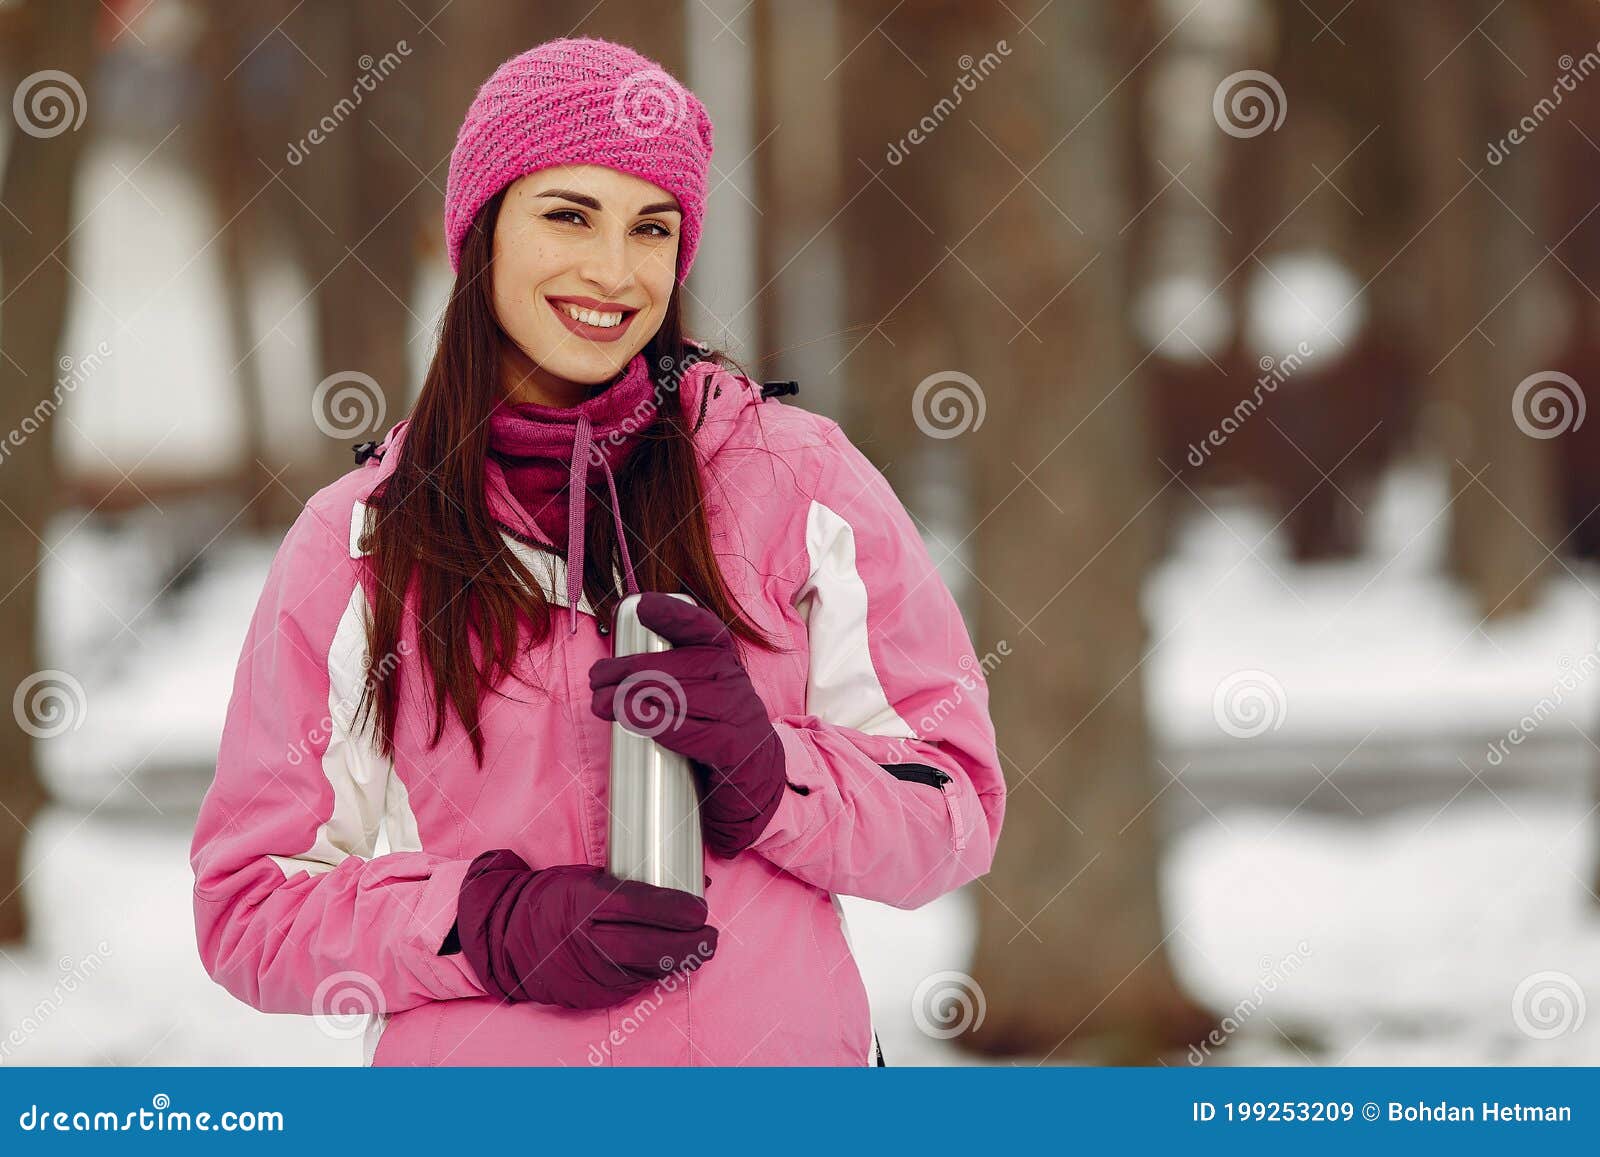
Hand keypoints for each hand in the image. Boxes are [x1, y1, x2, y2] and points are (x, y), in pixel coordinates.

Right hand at [455, 850, 716, 1007]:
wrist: (505, 940)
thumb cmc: (551, 899)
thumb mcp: (589, 877)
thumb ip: (633, 884)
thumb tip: (686, 882)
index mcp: (589, 902)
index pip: (648, 907)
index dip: (682, 909)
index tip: (701, 907)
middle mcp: (591, 940)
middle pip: (657, 946)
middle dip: (693, 942)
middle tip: (711, 935)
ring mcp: (592, 972)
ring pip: (651, 970)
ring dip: (681, 960)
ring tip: (698, 948)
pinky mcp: (593, 994)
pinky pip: (634, 984)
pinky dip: (654, 973)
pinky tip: (666, 963)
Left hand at [588, 592, 787, 856]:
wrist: (755, 787)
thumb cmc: (713, 739)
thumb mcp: (696, 700)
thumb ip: (666, 680)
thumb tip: (610, 669)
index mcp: (725, 664)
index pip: (704, 629)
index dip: (674, 615)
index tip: (643, 607)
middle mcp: (736, 683)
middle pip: (681, 664)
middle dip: (631, 667)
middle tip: (596, 678)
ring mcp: (739, 716)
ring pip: (681, 695)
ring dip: (633, 696)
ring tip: (601, 702)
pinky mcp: (734, 750)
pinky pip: (692, 732)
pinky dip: (657, 723)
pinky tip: (631, 718)